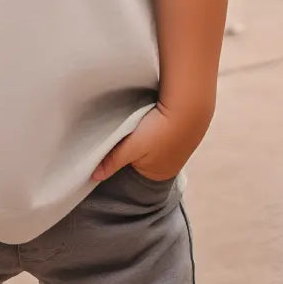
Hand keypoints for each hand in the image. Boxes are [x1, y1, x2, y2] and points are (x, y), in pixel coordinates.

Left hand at [91, 103, 206, 181]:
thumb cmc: (159, 130)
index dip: (122, 162)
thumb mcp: (131, 147)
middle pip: (142, 162)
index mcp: (157, 175)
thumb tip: (94, 177)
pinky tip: (150, 122)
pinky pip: (162, 136)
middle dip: (132, 151)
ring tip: (137, 128)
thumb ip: (112, 161)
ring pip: (152, 148)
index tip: (113, 149)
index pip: (132, 173)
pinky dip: (155, 131)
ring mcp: (178, 151)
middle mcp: (170, 167)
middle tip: (124, 137)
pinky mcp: (182, 134)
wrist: (188, 106)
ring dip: (144, 139)